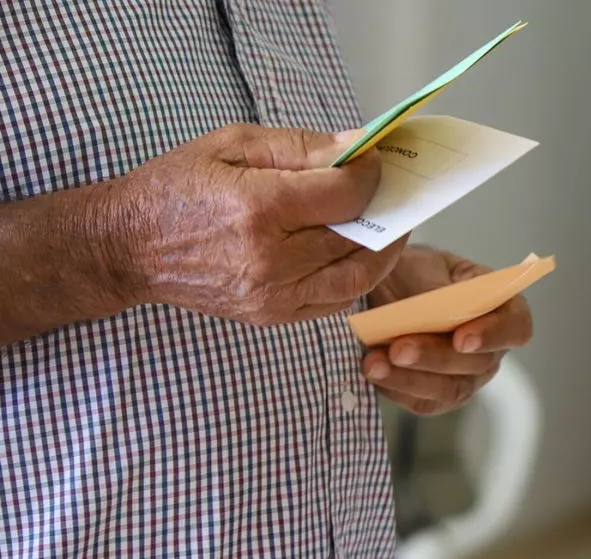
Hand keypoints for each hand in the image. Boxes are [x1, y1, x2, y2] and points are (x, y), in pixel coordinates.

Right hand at [112, 124, 405, 324]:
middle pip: (355, 236)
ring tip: (391, 226)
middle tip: (395, 190)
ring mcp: (272, 294)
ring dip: (384, 252)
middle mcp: (269, 259)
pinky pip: (335, 301)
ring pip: (356, 277)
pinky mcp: (271, 315)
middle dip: (385, 210)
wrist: (129, 247)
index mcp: (258, 209)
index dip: (371, 176)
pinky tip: (360, 255)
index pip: (344, 195)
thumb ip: (301, 147)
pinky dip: (357, 278)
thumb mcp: (233, 145)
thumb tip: (358, 146)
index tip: (375, 161)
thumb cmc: (178, 187)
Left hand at [362, 246, 533, 414]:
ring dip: (411, 378)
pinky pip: (424, 402)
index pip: (517, 327)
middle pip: (479, 364)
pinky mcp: (437, 396)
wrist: (382, 291)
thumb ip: (436, 288)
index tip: (462, 337)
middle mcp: (491, 348)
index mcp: (501, 307)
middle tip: (400, 348)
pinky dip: (396, 387)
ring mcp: (467, 376)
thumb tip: (433, 306)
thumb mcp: (425, 265)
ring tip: (375, 363)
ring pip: (451, 389)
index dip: (495, 335)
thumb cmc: (413, 273)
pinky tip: (374, 370)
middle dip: (436, 357)